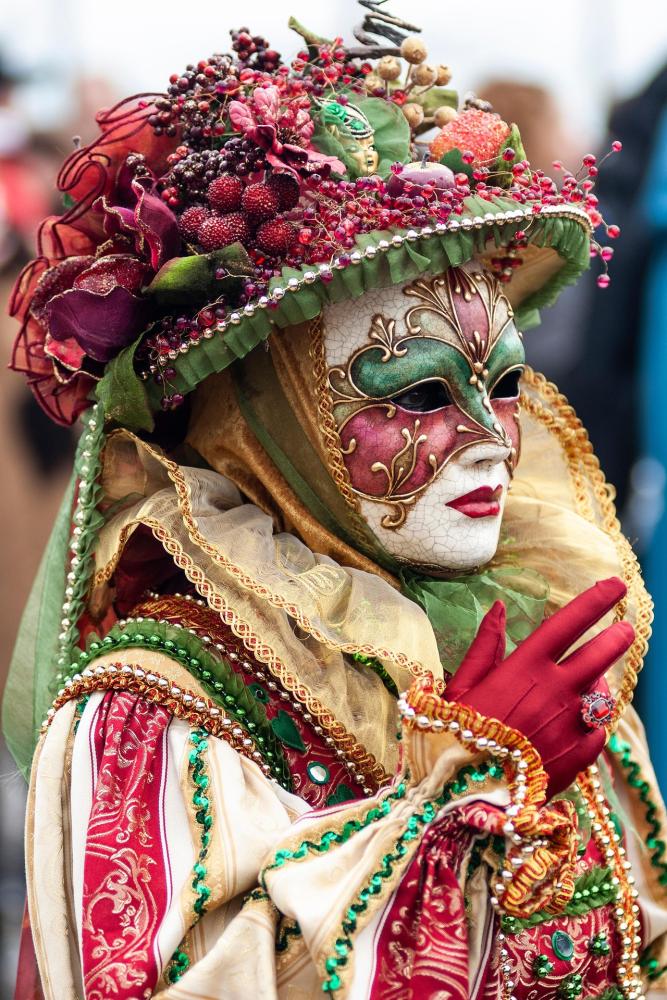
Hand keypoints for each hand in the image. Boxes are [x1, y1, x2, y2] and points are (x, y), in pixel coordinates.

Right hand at [445, 577, 633, 796]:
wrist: (468, 798)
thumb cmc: (455, 738)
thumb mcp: (462, 687)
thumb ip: (484, 647)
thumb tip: (498, 609)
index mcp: (525, 668)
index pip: (568, 624)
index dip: (594, 601)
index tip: (615, 584)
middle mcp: (557, 691)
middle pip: (601, 655)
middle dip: (618, 637)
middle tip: (626, 630)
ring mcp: (573, 724)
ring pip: (602, 694)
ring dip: (599, 684)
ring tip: (588, 684)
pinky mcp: (582, 756)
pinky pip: (598, 730)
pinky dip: (592, 722)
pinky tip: (578, 723)